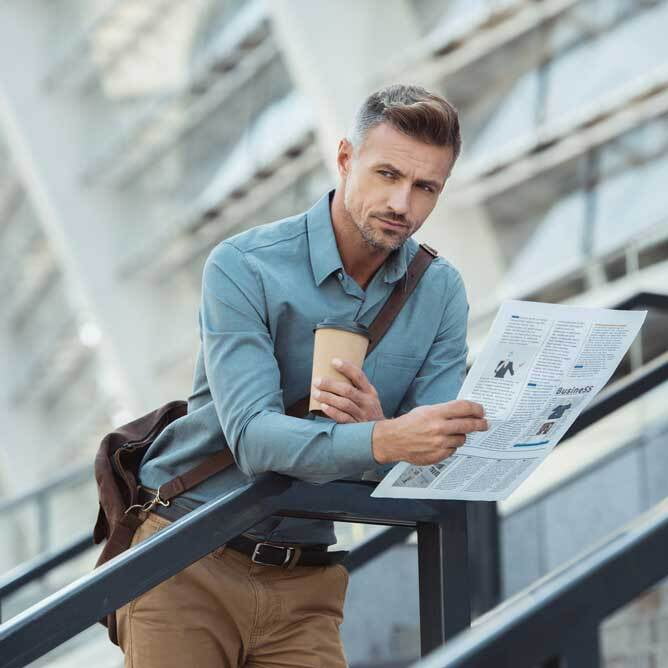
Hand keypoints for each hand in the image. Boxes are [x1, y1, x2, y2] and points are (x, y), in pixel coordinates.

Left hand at [312, 357, 384, 422]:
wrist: (382, 434)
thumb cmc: (369, 412)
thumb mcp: (368, 398)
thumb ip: (356, 388)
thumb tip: (333, 374)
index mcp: (370, 391)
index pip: (359, 376)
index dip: (346, 367)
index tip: (333, 361)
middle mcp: (367, 402)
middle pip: (348, 390)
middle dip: (330, 384)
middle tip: (316, 381)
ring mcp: (363, 414)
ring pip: (344, 403)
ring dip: (328, 397)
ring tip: (316, 393)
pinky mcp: (357, 426)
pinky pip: (343, 418)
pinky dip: (333, 411)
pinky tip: (323, 407)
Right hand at [371, 400, 487, 465]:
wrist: (393, 440)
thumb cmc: (409, 423)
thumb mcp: (426, 410)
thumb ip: (444, 411)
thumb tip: (465, 412)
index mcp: (436, 413)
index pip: (464, 408)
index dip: (476, 409)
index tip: (482, 411)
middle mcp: (439, 428)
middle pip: (468, 425)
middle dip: (480, 424)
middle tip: (485, 424)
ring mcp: (439, 443)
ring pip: (462, 439)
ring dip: (460, 436)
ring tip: (452, 434)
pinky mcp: (438, 455)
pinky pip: (453, 450)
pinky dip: (450, 446)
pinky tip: (442, 443)